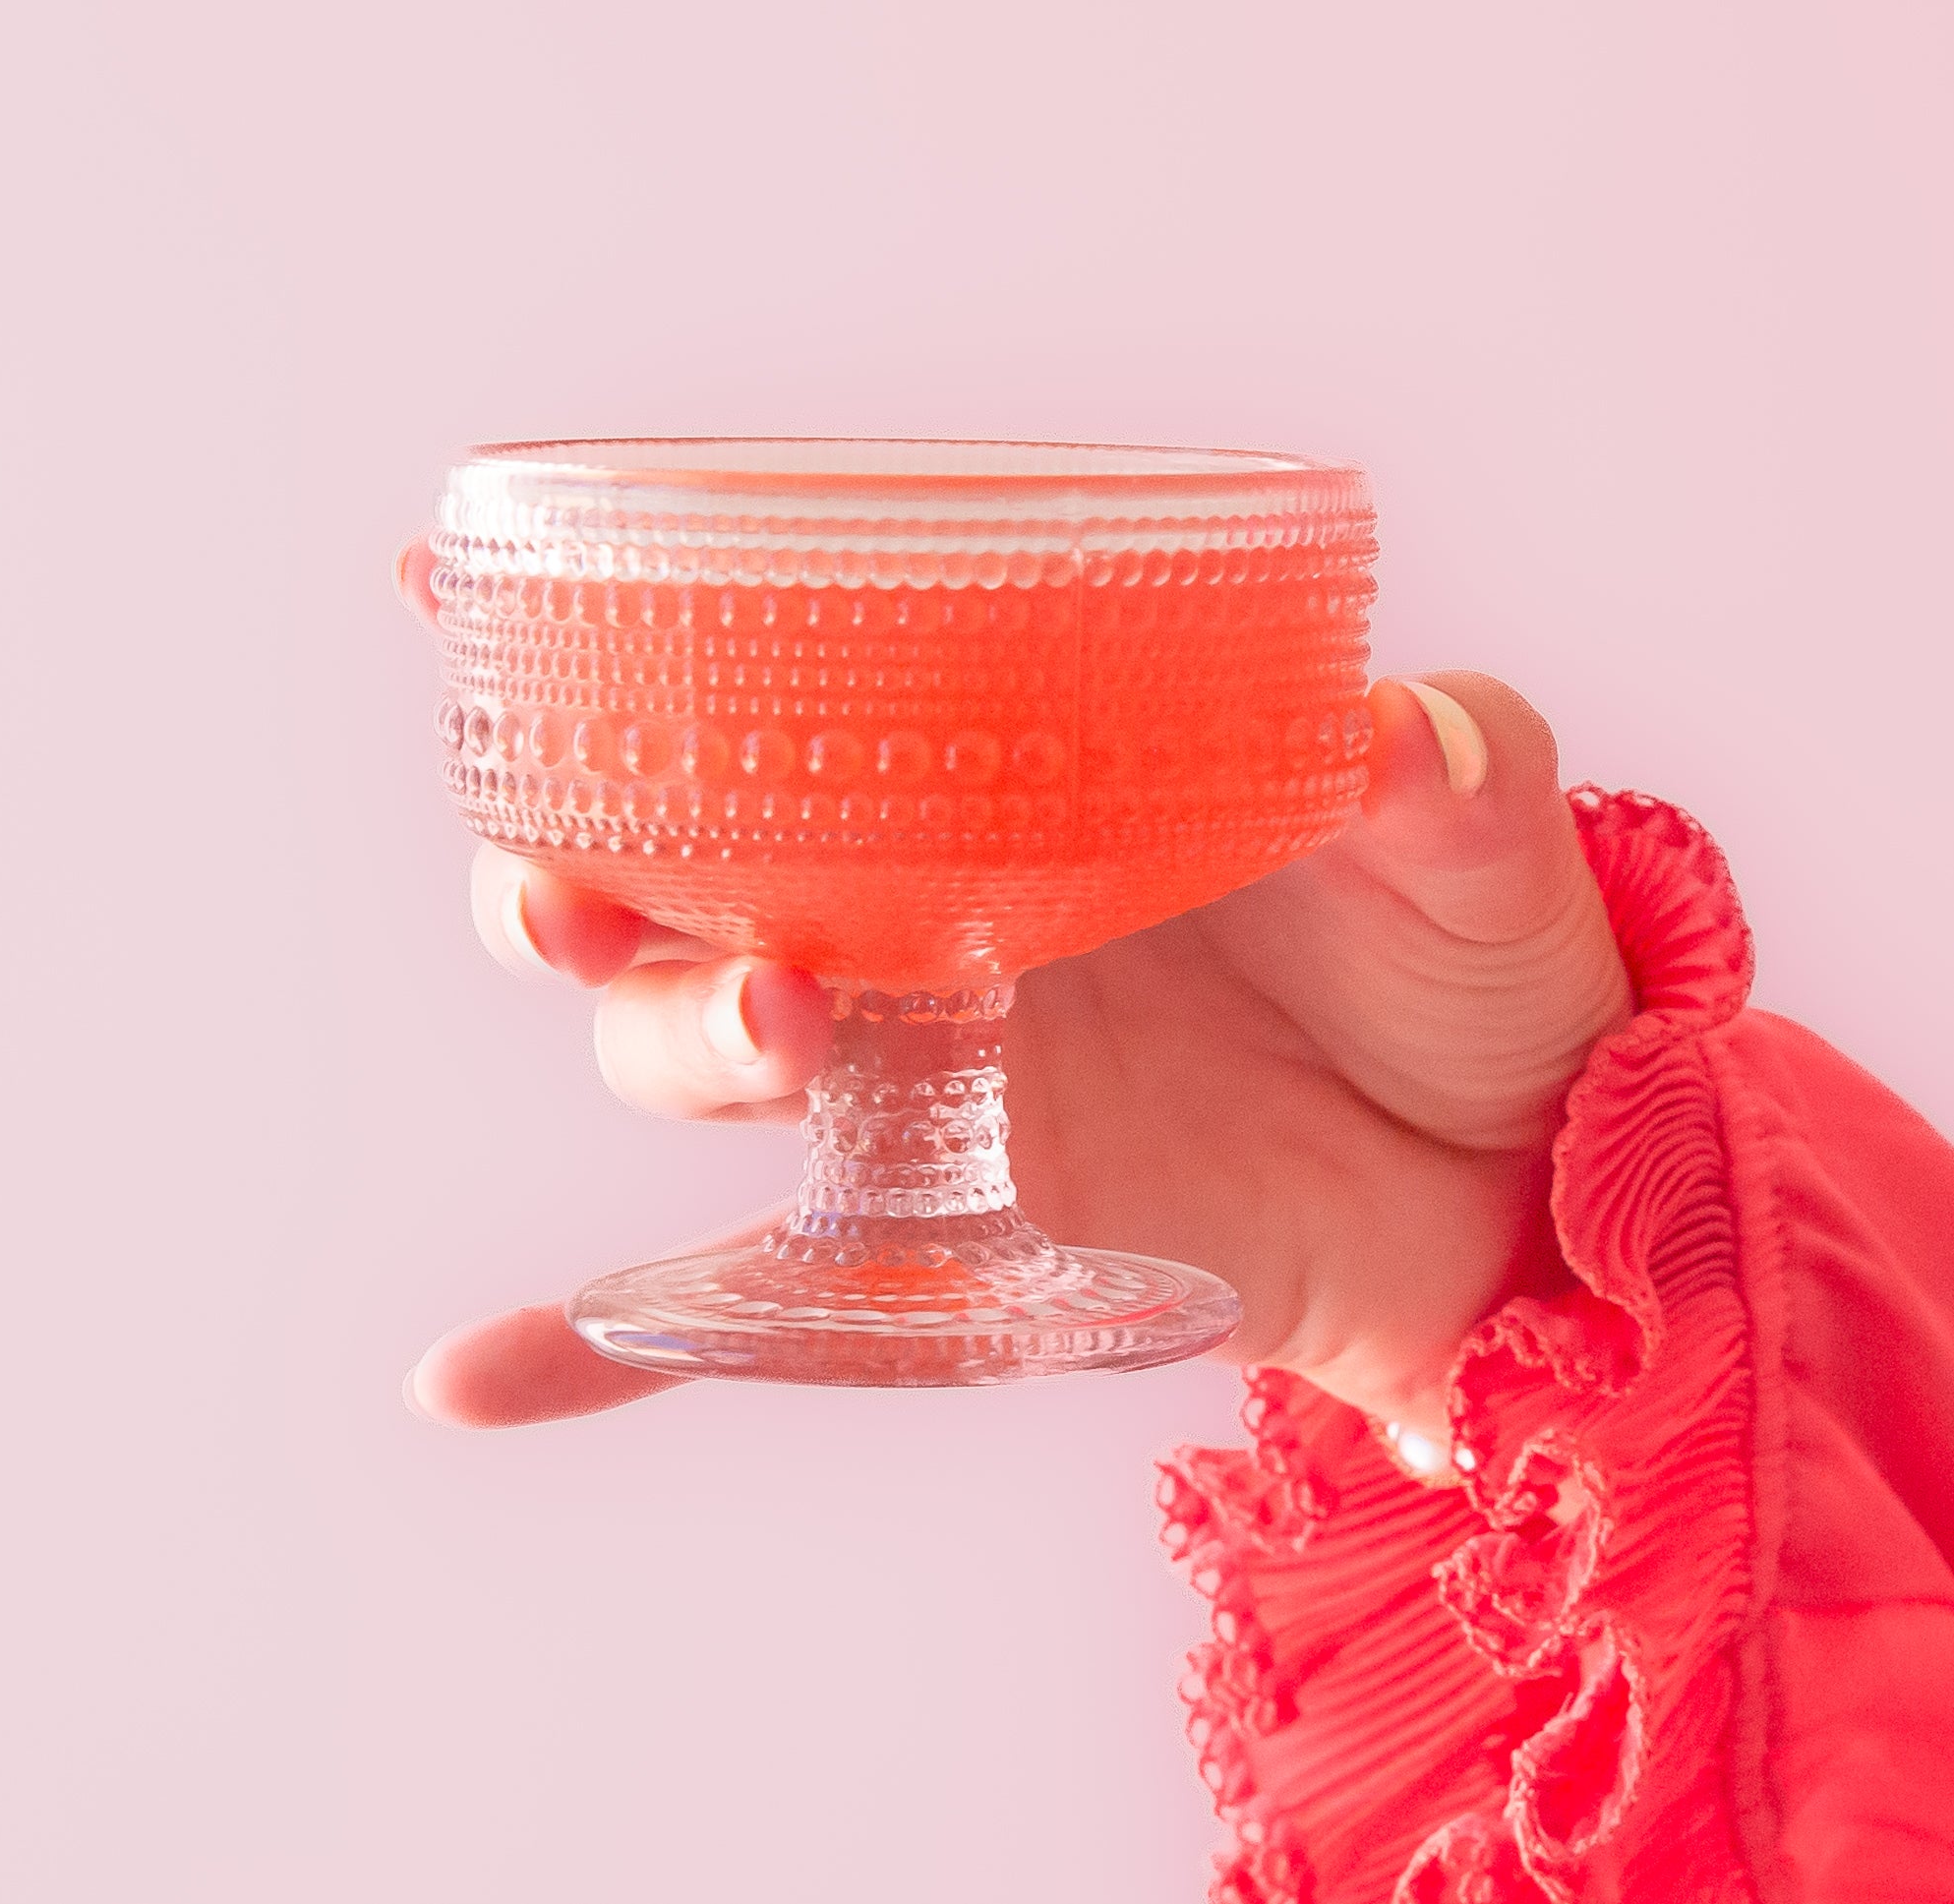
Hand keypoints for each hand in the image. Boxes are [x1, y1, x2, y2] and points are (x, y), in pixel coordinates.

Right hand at [396, 541, 1633, 1448]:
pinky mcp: (938, 1240)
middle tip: (581, 882)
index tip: (450, 582)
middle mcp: (908, 925)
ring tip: (766, 1027)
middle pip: (666, 888)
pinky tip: (480, 1374)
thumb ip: (1448, 780)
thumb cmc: (1469, 965)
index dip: (602, 647)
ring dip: (665, 1037)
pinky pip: (750, 1298)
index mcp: (996, 792)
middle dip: (580, 872)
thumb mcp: (1476, 845)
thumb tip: (1394, 738)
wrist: (1505, 1171)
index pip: (775, 699)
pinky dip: (608, 1342)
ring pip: (693, 1057)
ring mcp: (908, 1087)